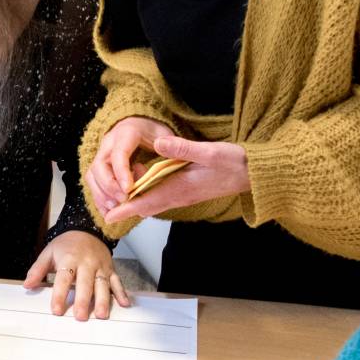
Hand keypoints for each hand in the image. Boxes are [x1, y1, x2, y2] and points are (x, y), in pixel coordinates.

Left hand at [23, 231, 131, 321]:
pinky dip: (122, 293)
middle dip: (83, 300)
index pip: (64, 279)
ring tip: (101, 315)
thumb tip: (27, 285)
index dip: (60, 295)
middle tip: (80, 317)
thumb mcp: (49, 253)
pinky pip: (118, 281)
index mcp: (70, 259)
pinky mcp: (111, 270)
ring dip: (103, 300)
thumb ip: (38, 269)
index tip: (57, 310)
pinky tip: (125, 304)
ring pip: (103, 284)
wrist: (87, 229)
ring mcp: (101, 267)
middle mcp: (87, 263)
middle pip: (85, 283)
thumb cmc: (66, 245)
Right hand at [86, 116, 174, 212]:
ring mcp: (102, 154)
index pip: (118, 153)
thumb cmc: (153, 132)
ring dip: (101, 194)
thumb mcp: (165, 132)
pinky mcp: (100, 166)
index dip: (121, 172)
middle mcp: (109, 143)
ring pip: (92, 175)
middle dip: (109, 186)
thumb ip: (168, 141)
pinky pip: (93, 182)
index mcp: (126, 133)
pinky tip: (108, 209)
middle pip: (99, 165)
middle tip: (123, 200)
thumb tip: (162, 146)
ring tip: (114, 208)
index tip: (129, 189)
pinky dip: (99, 197)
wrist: (140, 126)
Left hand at [103, 134, 250, 223]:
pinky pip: (161, 198)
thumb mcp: (211, 152)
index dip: (126, 209)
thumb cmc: (235, 163)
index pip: (147, 202)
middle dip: (125, 208)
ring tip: (117, 195)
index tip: (108, 216)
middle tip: (105, 203)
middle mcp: (179, 196)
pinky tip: (141, 185)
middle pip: (145, 207)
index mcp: (181, 188)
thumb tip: (158, 144)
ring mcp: (183, 195)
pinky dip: (147, 196)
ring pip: (152, 204)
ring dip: (135, 202)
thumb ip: (184, 149)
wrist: (254, 174)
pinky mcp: (187, 191)